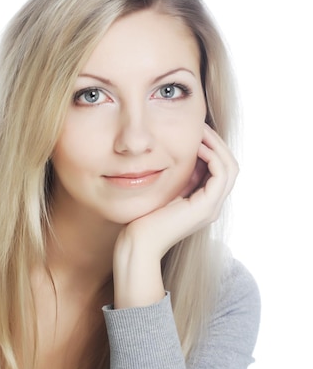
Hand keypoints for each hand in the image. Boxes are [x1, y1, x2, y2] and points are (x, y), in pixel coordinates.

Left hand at [113, 124, 237, 306]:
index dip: (211, 148)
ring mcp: (212, 207)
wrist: (138, 242)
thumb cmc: (143, 219)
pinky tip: (196, 146)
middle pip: (229, 166)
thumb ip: (176, 177)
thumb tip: (178, 152)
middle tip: (201, 126)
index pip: (219, 169)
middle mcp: (212, 206)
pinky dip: (212, 156)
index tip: (196, 132)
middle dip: (217, 143)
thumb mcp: (163, 191)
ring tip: (200, 132)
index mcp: (203, 203)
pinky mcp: (206, 207)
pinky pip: (221, 173)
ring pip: (230, 168)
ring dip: (217, 146)